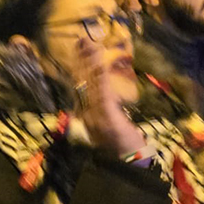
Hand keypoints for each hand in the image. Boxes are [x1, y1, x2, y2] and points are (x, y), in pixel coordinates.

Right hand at [74, 38, 145, 157]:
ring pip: (90, 84)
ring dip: (89, 63)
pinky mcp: (106, 115)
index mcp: (87, 113)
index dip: (78, 67)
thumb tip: (99, 97)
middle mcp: (87, 112)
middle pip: (82, 81)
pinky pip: (102, 93)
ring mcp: (95, 114)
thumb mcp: (109, 128)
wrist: (126, 163)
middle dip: (81, 59)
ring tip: (88, 44)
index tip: (78, 49)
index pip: (80, 85)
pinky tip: (100, 63)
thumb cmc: (121, 147)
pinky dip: (100, 77)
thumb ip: (103, 112)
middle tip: (80, 39)